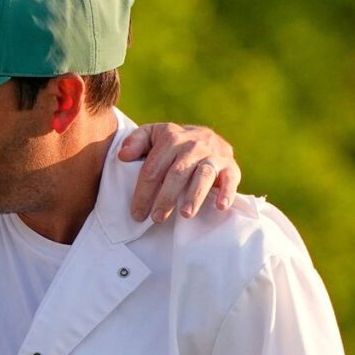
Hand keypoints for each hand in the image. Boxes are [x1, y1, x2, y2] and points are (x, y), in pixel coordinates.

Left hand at [119, 122, 241, 222]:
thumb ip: (135, 142)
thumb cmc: (171, 143)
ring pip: (203, 175)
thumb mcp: (152, 136)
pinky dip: (227, 192)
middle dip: (166, 197)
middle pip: (177, 173)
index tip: (137, 213)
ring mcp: (214, 154)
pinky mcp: (230, 165)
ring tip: (185, 215)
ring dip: (194, 196)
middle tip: (157, 218)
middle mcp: (193, 144)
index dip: (143, 192)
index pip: (154, 168)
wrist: (205, 136)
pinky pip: (231, 178)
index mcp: (171, 137)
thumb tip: (123, 156)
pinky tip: (220, 206)